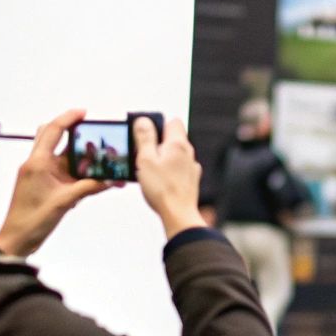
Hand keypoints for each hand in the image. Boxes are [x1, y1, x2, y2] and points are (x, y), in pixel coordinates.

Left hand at [0, 108, 112, 256]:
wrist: (17, 239)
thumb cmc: (31, 221)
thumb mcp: (64, 202)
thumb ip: (88, 188)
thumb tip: (109, 180)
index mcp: (37, 163)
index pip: (53, 130)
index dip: (69, 118)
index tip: (84, 113)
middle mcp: (37, 163)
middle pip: (54, 136)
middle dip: (73, 132)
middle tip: (92, 132)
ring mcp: (40, 173)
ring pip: (61, 155)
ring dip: (78, 156)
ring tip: (98, 160)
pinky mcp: (44, 183)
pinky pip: (63, 171)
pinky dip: (77, 172)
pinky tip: (90, 180)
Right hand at [134, 115, 206, 238]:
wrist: (179, 215)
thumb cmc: (162, 189)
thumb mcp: (146, 160)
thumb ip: (145, 138)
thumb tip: (144, 120)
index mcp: (178, 144)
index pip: (173, 121)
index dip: (158, 125)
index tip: (145, 136)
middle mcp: (189, 153)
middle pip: (173, 138)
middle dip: (157, 143)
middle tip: (144, 156)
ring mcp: (192, 167)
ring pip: (175, 155)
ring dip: (162, 158)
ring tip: (150, 171)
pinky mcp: (191, 180)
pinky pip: (178, 169)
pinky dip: (169, 171)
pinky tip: (159, 182)